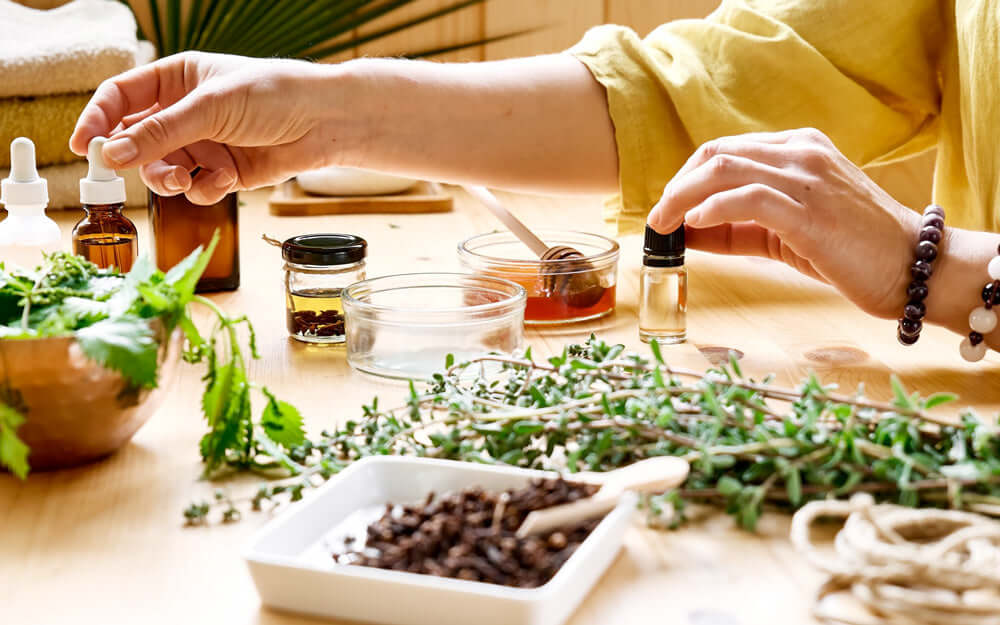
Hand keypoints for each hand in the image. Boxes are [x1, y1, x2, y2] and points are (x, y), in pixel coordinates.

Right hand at [70, 52, 347, 203]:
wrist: (325, 122)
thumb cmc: (273, 94)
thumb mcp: (211, 107)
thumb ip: (161, 132)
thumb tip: (114, 153)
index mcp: (176, 80)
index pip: (120, 98)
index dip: (99, 120)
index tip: (85, 147)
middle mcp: (186, 113)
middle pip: (137, 141)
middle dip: (137, 159)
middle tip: (137, 172)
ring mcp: (205, 144)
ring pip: (164, 170)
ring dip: (169, 179)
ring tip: (186, 180)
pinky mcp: (225, 172)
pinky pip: (197, 188)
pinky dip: (205, 189)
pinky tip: (224, 180)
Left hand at [647, 128, 920, 318]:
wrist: (915, 268)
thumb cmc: (853, 251)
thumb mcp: (787, 231)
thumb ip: (738, 227)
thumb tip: (685, 233)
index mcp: (798, 148)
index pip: (724, 150)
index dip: (686, 179)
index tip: (666, 210)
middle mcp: (800, 152)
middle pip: (715, 154)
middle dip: (676, 186)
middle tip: (656, 220)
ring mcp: (806, 176)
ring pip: (723, 169)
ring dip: (681, 197)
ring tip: (663, 226)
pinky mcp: (809, 209)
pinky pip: (747, 196)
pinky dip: (712, 208)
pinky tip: (693, 227)